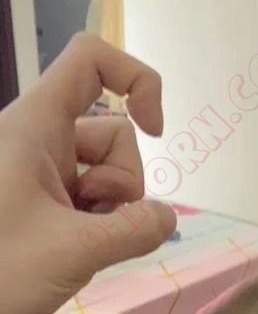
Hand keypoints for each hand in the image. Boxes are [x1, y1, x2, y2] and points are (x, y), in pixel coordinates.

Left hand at [0, 32, 175, 313]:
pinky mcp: (41, 205)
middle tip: (93, 225)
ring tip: (78, 245)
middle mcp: (39, 142)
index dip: (137, 80)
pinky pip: (91, 202)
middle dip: (123, 183)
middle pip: (113, 135)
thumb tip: (167, 218)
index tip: (155, 130)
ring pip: (106, 175)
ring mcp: (40, 175)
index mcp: (34, 127)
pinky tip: (74, 253)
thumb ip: (136, 231)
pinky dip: (97, 226)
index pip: (92, 60)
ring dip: (110, 211)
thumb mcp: (74, 251)